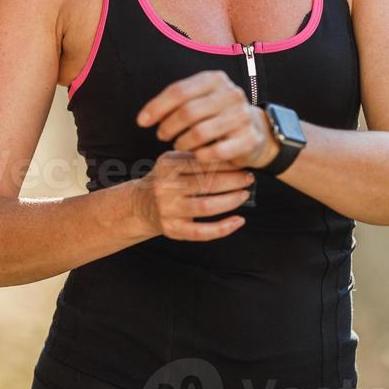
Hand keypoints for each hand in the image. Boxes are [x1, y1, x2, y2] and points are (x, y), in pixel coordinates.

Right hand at [131, 151, 254, 240]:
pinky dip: (224, 228)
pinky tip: (239, 221)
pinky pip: (202, 232)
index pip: (200, 162)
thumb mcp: (174, 163)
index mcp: (166, 166)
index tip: (242, 162)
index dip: (224, 163)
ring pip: (206, 207)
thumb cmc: (166, 180)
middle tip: (249, 178)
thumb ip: (196, 158)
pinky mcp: (172, 229)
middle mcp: (164, 187)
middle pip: (205, 183)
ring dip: (230, 201)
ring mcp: (167, 210)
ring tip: (245, 195)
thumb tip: (233, 156)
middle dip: (232, 180)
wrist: (140, 205)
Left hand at [137, 70, 277, 168]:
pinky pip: (217, 151)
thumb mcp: (199, 100)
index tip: (141, 122)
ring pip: (200, 132)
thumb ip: (174, 103)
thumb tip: (143, 118)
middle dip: (168, 126)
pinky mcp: (249, 138)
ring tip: (178, 145)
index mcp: (215, 79)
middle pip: (188, 111)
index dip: (157, 107)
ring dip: (182, 142)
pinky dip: (201, 155)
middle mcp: (231, 94)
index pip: (179, 91)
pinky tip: (196, 155)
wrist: (256, 130)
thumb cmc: (216, 114)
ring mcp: (242, 116)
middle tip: (161, 135)